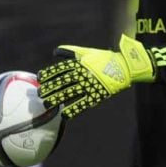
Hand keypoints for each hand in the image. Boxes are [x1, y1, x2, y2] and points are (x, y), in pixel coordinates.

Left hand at [37, 34, 155, 118]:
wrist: (125, 66)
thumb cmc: (105, 59)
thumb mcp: (88, 52)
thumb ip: (71, 51)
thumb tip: (55, 51)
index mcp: (81, 62)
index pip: (61, 68)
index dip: (49, 73)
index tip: (39, 78)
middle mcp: (83, 73)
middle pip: (63, 82)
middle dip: (50, 88)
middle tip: (40, 94)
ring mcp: (90, 84)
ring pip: (70, 93)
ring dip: (57, 99)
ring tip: (47, 105)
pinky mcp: (97, 94)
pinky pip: (83, 103)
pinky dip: (73, 110)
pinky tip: (65, 115)